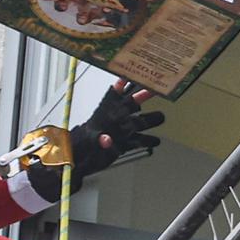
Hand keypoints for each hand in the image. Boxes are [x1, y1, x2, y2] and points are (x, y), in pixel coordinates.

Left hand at [26, 81, 163, 201]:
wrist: (77, 163)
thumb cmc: (80, 149)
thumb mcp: (88, 143)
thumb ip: (98, 140)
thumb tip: (106, 139)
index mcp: (105, 116)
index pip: (115, 97)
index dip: (122, 86)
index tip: (131, 76)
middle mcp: (113, 122)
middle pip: (130, 106)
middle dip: (142, 97)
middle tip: (153, 89)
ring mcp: (119, 133)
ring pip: (137, 123)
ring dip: (149, 120)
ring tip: (161, 117)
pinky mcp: (122, 145)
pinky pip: (136, 141)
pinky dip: (146, 141)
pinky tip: (155, 141)